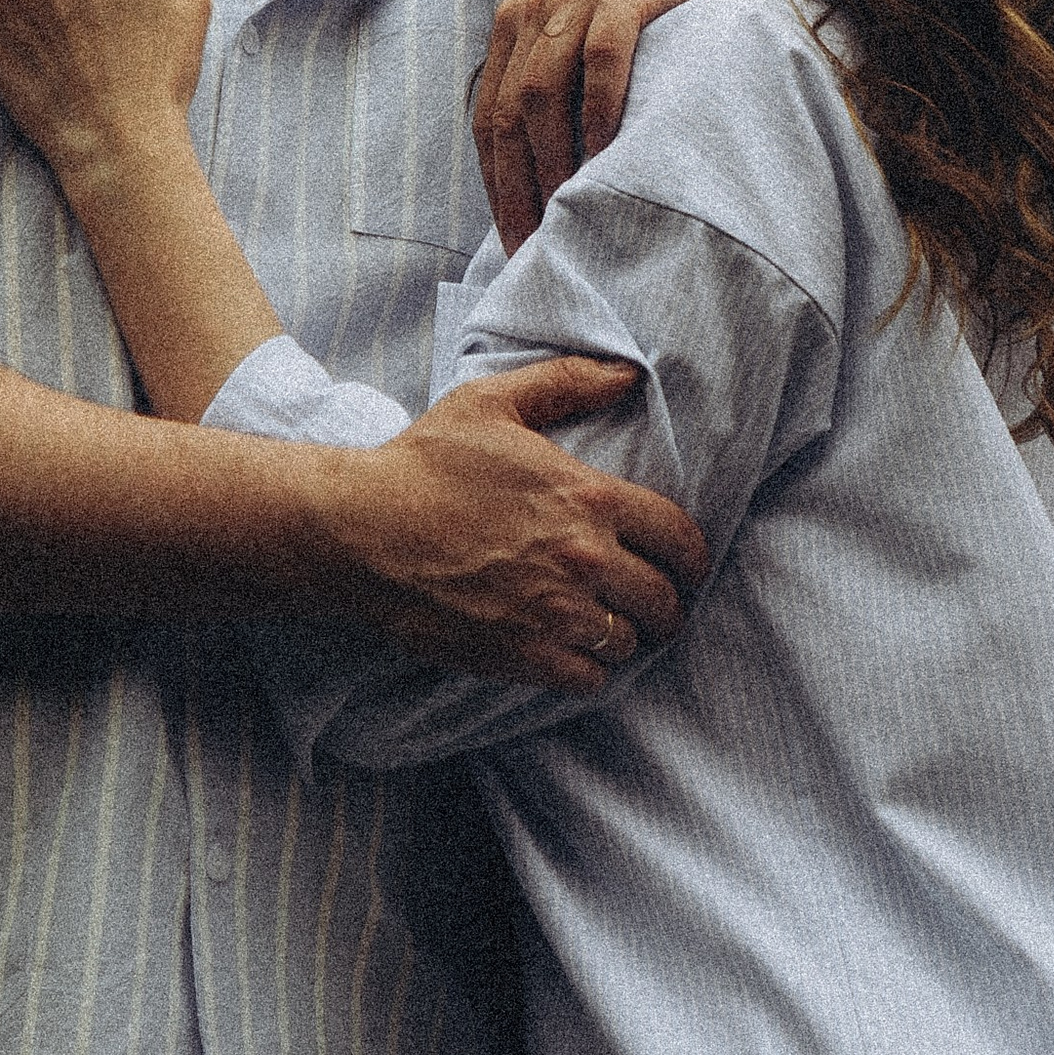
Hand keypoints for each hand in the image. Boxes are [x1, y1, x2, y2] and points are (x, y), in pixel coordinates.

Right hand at [325, 359, 710, 688]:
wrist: (361, 529)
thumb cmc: (425, 461)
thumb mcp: (494, 401)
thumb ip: (568, 382)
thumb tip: (627, 374)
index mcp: (590, 497)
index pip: (681, 540)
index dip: (692, 559)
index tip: (684, 567)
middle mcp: (585, 560)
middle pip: (664, 601)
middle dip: (666, 605)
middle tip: (653, 605)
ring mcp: (555, 614)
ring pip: (628, 643)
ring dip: (625, 637)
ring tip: (609, 627)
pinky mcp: (522, 655)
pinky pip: (588, 680)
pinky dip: (589, 671)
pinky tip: (573, 654)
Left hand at [473, 0, 742, 245]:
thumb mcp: (582, 31)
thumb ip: (558, 83)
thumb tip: (549, 180)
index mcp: (516, 25)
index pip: (489, 119)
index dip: (495, 186)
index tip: (514, 242)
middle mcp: (536, 9)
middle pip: (509, 114)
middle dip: (517, 187)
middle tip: (538, 245)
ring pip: (543, 91)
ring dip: (551, 160)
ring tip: (567, 212)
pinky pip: (601, 59)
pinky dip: (599, 110)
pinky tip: (608, 152)